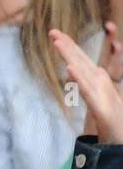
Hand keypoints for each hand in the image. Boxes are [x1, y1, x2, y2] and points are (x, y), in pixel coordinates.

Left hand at [52, 26, 122, 143]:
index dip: (69, 46)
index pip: (80, 59)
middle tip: (52, 31)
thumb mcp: (95, 100)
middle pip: (81, 60)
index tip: (55, 34)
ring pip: (83, 71)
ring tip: (57, 43)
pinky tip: (70, 69)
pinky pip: (87, 91)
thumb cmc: (112, 119)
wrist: (121, 137)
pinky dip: (78, 79)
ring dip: (70, 56)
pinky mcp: (100, 107)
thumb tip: (73, 74)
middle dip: (67, 45)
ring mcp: (100, 92)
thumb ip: (85, 86)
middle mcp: (99, 81)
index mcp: (97, 79)